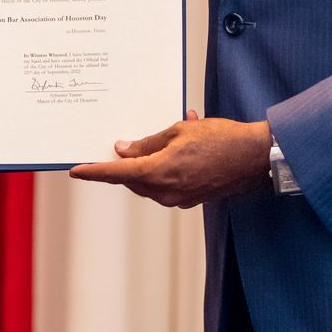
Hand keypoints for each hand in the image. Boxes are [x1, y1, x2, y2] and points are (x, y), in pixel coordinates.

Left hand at [68, 111, 269, 208]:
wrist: (254, 158)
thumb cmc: (221, 139)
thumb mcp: (179, 131)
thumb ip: (148, 143)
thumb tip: (124, 150)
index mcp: (159, 172)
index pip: (117, 174)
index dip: (94, 172)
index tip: (77, 170)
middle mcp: (166, 191)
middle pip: (132, 180)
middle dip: (125, 165)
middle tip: (120, 147)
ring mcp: (179, 199)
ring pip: (149, 183)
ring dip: (148, 165)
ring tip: (164, 138)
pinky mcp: (191, 199)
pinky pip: (168, 184)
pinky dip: (166, 168)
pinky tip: (179, 148)